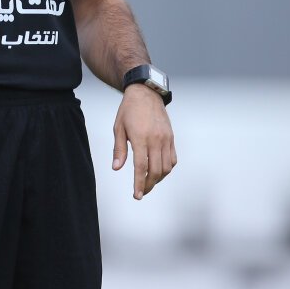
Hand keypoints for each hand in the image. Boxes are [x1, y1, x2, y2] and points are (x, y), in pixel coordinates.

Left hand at [112, 84, 176, 198]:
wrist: (146, 93)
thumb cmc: (129, 110)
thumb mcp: (118, 128)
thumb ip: (118, 149)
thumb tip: (116, 167)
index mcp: (140, 137)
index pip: (141, 167)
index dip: (139, 183)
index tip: (136, 195)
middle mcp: (156, 139)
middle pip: (156, 170)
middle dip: (148, 185)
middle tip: (141, 193)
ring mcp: (166, 139)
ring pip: (167, 167)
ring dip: (158, 179)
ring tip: (148, 183)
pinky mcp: (171, 138)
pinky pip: (173, 159)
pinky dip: (167, 169)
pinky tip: (159, 171)